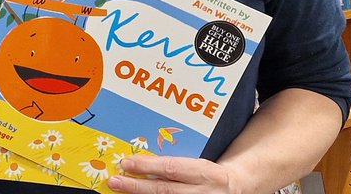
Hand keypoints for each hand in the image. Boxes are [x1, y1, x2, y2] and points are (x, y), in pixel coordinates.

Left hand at [107, 155, 235, 193]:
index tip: (126, 163)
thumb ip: (172, 163)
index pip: (171, 168)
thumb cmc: (208, 173)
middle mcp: (202, 192)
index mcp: (204, 172)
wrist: (235, 188)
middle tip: (115, 181)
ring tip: (121, 190)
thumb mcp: (196, 163)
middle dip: (137, 186)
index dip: (147, 166)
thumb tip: (138, 159)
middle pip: (165, 190)